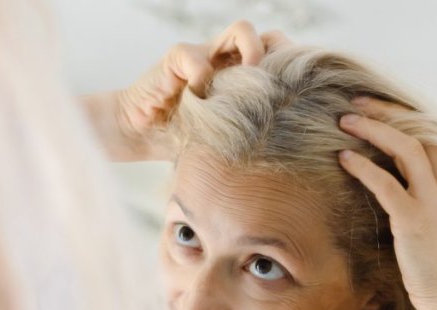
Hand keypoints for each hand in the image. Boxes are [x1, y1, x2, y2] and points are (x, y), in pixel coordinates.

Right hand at [84, 22, 289, 160]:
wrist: (138, 133)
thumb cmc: (183, 141)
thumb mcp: (224, 141)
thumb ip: (251, 134)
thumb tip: (291, 151)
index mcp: (244, 81)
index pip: (281, 61)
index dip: (293, 73)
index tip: (297, 100)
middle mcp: (229, 63)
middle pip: (272, 38)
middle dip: (281, 58)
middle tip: (277, 89)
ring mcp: (205, 56)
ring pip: (242, 31)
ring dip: (251, 55)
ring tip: (244, 88)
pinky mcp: (178, 58)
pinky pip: (198, 59)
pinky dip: (201, 81)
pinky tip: (195, 106)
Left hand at [337, 98, 436, 309]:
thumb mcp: (433, 223)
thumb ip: (420, 197)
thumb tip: (391, 178)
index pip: (431, 134)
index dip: (402, 116)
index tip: (375, 106)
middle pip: (420, 131)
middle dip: (386, 112)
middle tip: (354, 103)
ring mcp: (433, 202)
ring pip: (406, 148)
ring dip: (374, 130)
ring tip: (344, 121)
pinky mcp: (415, 221)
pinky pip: (387, 184)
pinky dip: (364, 167)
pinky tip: (343, 158)